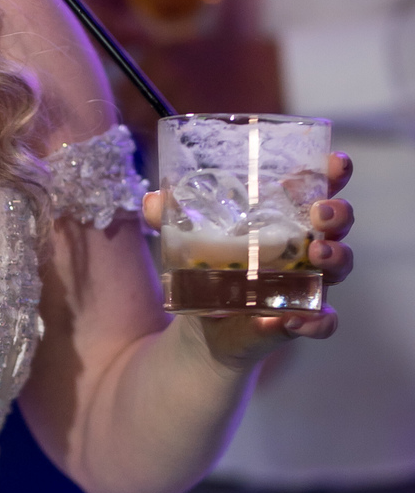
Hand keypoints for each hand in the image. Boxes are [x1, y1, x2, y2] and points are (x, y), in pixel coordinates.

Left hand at [142, 154, 353, 364]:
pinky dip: (318, 321)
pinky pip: (322, 321)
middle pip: (336, 223)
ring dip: (336, 257)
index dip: (332, 172)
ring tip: (317, 255)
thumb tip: (153, 200)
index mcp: (281, 217)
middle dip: (338, 213)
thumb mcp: (184, 241)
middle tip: (321, 214)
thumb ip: (168, 218)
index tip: (335, 163)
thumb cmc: (205, 270)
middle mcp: (302, 246)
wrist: (201, 328)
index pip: (316, 187)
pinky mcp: (299, 318)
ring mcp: (306, 282)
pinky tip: (302, 319)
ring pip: (339, 265)